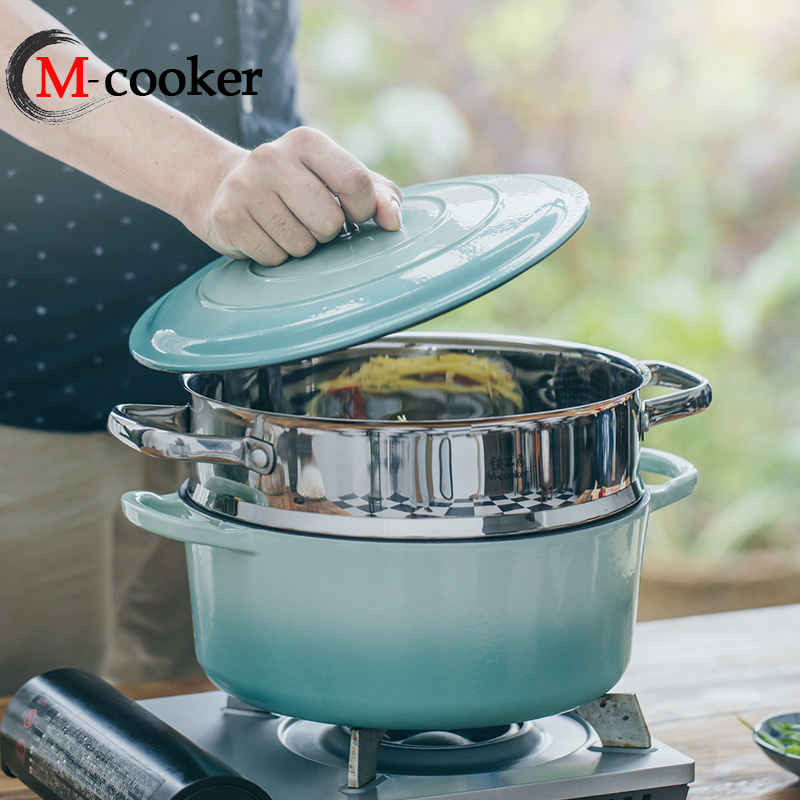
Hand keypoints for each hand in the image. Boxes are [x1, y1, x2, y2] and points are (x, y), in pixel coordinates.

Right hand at [197, 127, 402, 265]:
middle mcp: (271, 156)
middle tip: (309, 219)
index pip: (356, 183)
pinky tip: (265, 235)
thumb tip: (392, 221)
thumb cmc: (301, 187)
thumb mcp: (341, 180)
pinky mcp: (228, 217)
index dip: (363, 209)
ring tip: (286, 226)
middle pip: (329, 222)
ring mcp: (245, 186)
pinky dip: (276, 256)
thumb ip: (379, 195)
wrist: (226, 187)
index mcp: (308, 141)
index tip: (354, 213)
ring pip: (301, 245)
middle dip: (327, 232)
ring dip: (301, 246)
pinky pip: (274, 258)